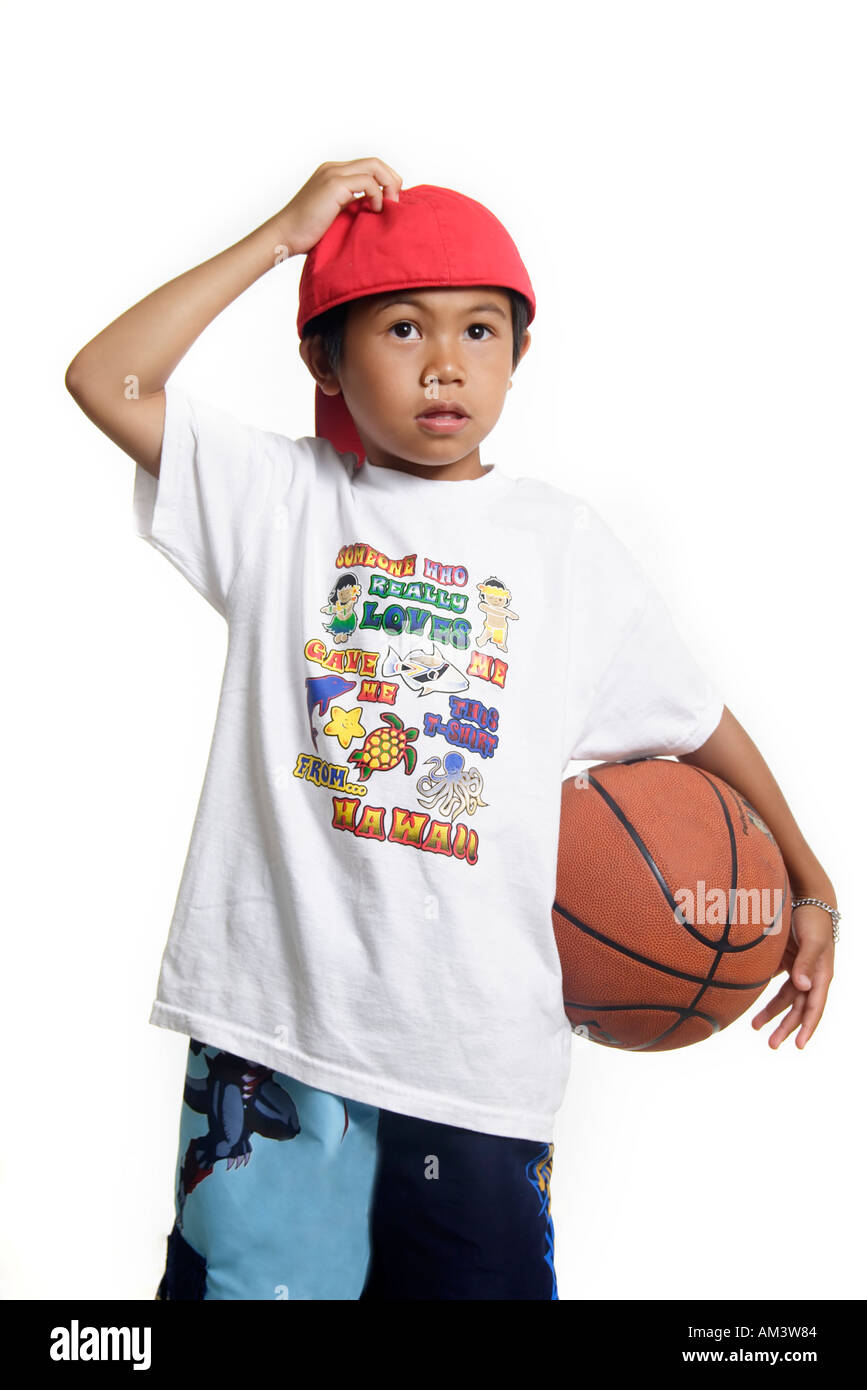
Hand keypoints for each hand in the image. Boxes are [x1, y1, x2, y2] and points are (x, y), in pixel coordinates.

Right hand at [271, 157, 402, 256]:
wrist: (284, 236)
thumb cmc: (306, 233)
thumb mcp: (334, 215)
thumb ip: (351, 206)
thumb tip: (374, 211)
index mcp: (333, 173)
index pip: (368, 167)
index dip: (385, 181)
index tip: (391, 203)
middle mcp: (333, 168)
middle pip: (375, 162)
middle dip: (392, 180)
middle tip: (396, 203)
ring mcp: (333, 174)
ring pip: (374, 166)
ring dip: (389, 185)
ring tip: (390, 206)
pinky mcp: (334, 185)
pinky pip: (368, 182)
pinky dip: (378, 195)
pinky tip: (375, 210)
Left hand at [751, 903, 834, 1047]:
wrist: (807, 896)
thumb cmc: (813, 918)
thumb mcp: (812, 940)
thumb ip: (807, 962)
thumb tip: (803, 986)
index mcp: (821, 975)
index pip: (814, 1008)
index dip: (807, 1027)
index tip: (799, 1046)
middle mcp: (811, 976)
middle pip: (798, 1008)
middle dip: (786, 1027)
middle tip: (771, 1045)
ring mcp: (800, 970)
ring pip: (786, 999)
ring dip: (773, 1013)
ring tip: (755, 1027)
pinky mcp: (788, 961)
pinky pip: (779, 985)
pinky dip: (769, 997)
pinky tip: (754, 1004)